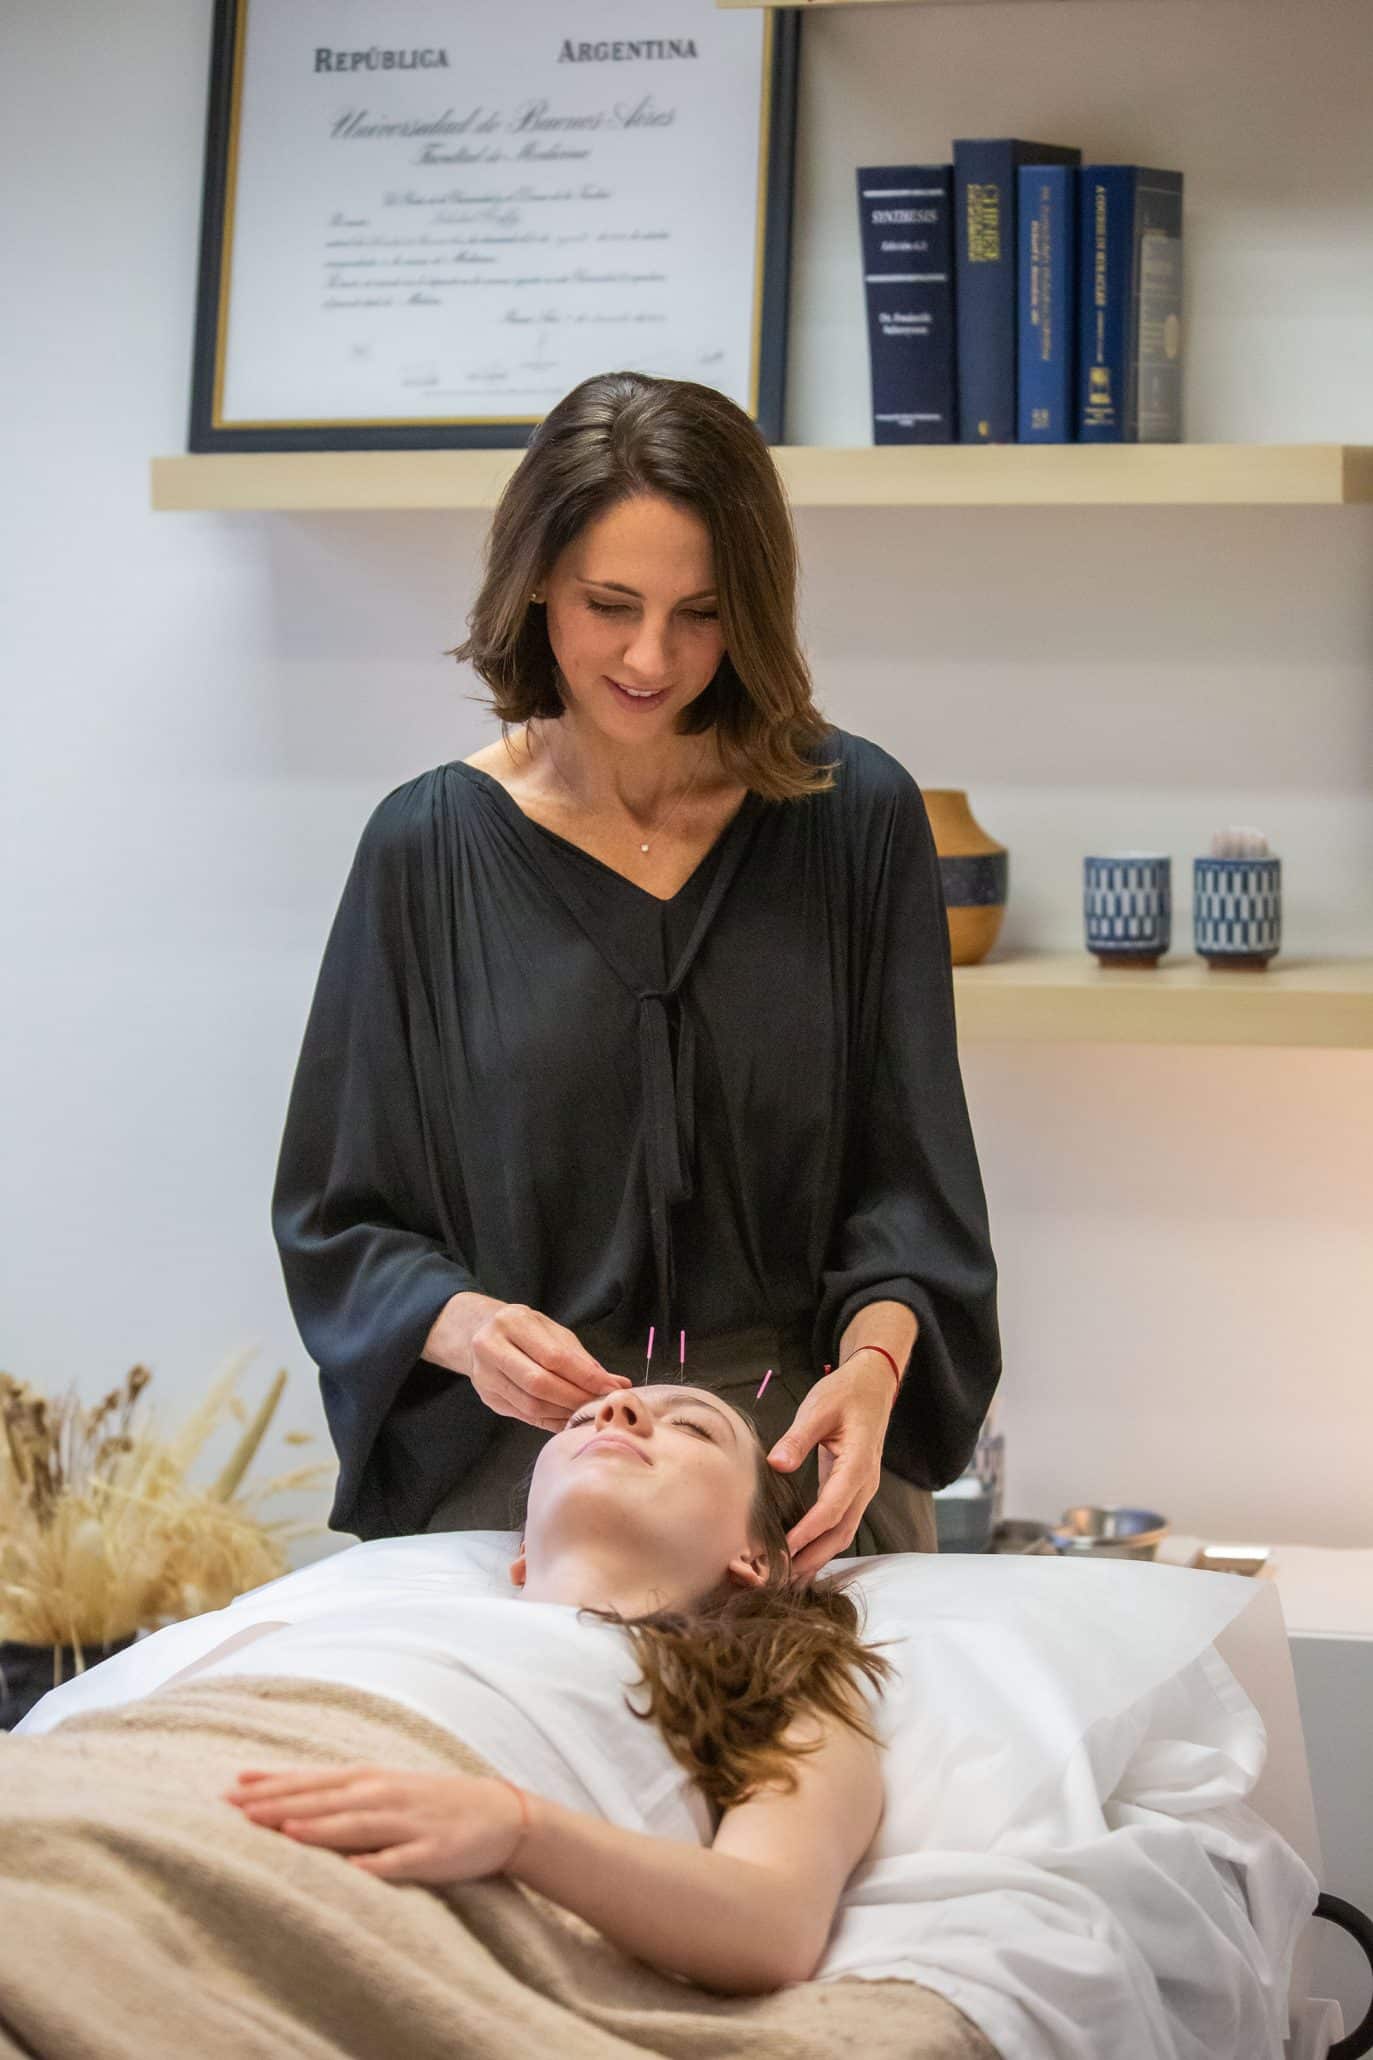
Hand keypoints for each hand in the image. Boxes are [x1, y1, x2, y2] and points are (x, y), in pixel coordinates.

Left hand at [223, 1763, 525, 1882]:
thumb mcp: (386, 1789)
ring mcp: (409, 1824)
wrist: (501, 1813)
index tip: (230, 1787)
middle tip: (235, 1807)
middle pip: (325, 1800)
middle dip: (280, 1803)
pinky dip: (377, 1863)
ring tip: (284, 1830)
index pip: (312, 1780)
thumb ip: (340, 1795)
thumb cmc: (432, 1802)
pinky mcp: (433, 1854)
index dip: (272, 1783)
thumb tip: (286, 1800)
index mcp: (371, 1780)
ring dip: (320, 1827)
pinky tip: (353, 1869)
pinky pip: (400, 1861)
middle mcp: (385, 1796)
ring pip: (357, 1826)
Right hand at [424, 1294, 631, 1430]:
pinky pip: (524, 1415)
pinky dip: (551, 1420)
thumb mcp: (552, 1331)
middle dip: (575, 1398)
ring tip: (588, 1412)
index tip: (611, 1388)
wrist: (477, 1332)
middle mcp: (491, 1347)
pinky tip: (569, 1418)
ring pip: (530, 1404)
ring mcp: (484, 1375)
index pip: (554, 1356)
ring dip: (565, 1412)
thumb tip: (617, 1383)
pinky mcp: (487, 1398)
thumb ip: (581, 1358)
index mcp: (511, 1322)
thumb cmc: (523, 1329)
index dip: (585, 1376)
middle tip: (601, 1405)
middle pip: (539, 1383)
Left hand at [766, 1357, 897, 1580]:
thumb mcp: (818, 1408)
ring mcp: (861, 1490)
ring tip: (788, 1578)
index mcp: (857, 1465)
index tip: (782, 1551)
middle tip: (780, 1578)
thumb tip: (777, 1464)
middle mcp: (864, 1484)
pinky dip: (821, 1544)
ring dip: (817, 1557)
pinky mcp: (853, 1490)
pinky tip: (801, 1556)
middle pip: (841, 1532)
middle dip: (812, 1558)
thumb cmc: (846, 1393)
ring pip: (843, 1533)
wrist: (873, 1385)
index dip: (807, 1533)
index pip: (832, 1509)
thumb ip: (798, 1437)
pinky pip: (840, 1524)